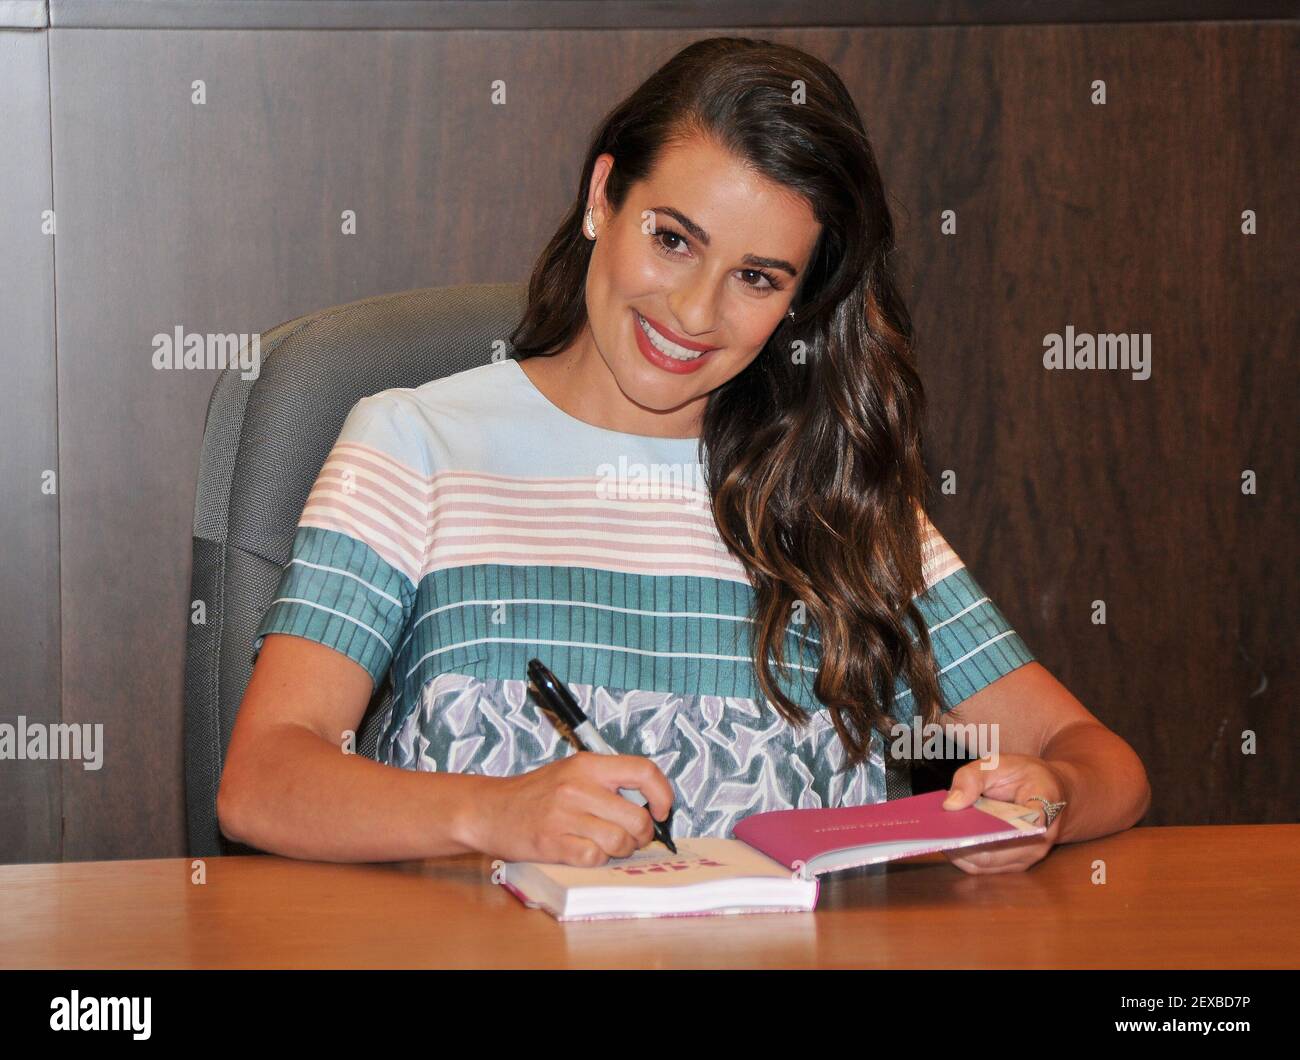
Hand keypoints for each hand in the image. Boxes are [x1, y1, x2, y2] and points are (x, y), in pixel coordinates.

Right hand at [467, 751, 675, 866]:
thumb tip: (650, 802)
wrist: (490, 809)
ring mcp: (564, 815)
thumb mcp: (572, 772)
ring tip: (607, 844)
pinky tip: (585, 851)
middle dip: (641, 834)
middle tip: (630, 836)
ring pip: (619, 841)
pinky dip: (597, 859)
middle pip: (637, 817)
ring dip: (620, 849)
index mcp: (588, 765)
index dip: (662, 794)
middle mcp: (578, 786)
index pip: (644, 771)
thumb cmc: (536, 794)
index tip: (661, 810)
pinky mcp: (553, 842)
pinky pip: (595, 857)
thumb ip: (608, 781)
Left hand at [940, 753, 1067, 873]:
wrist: (1052, 791)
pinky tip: (947, 840)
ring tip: (936, 835)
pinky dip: (963, 856)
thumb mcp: (999, 763)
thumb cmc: (1024, 776)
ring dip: (959, 852)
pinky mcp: (1014, 863)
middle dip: (962, 843)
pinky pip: (984, 866)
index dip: (989, 831)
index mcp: (1044, 807)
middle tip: (934, 831)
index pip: (1019, 826)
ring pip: (985, 864)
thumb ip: (973, 777)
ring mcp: (1028, 856)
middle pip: (994, 852)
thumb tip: (950, 804)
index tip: (958, 827)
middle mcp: (1038, 840)